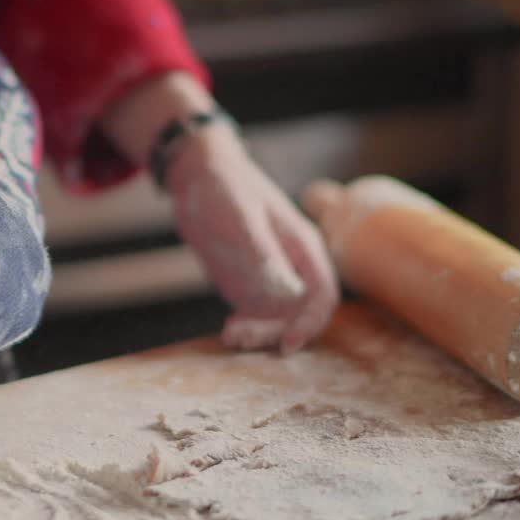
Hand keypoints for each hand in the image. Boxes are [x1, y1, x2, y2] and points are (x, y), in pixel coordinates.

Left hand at [166, 124, 338, 352]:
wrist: (196, 176)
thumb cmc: (224, 186)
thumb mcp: (240, 216)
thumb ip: (261, 251)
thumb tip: (286, 289)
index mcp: (303, 246)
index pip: (323, 294)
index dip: (311, 322)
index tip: (289, 343)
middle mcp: (292, 266)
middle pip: (300, 313)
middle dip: (278, 332)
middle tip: (244, 337)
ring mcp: (270, 277)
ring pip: (277, 319)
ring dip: (261, 334)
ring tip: (232, 336)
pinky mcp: (247, 284)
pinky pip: (255, 315)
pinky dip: (246, 328)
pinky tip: (228, 332)